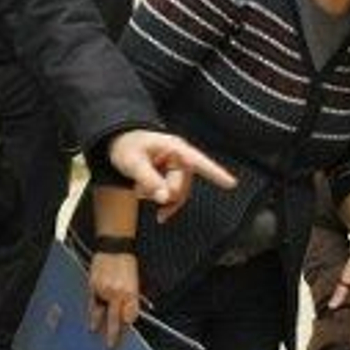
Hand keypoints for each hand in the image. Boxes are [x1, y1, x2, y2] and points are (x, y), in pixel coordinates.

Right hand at [88, 252, 139, 348]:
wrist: (114, 247)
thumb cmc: (126, 263)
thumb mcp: (134, 281)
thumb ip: (132, 298)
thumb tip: (128, 314)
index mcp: (130, 292)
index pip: (129, 316)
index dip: (127, 326)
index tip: (125, 334)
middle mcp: (117, 293)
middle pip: (114, 319)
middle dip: (113, 333)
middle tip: (111, 346)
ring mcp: (103, 290)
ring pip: (100, 312)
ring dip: (98, 324)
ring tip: (95, 332)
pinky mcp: (92, 286)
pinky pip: (91, 303)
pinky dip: (91, 311)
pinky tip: (90, 319)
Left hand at [107, 130, 236, 222]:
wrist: (118, 143)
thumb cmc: (126, 146)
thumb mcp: (133, 162)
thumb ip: (149, 180)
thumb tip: (164, 198)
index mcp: (174, 149)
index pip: (199, 162)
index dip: (216, 173)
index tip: (231, 184)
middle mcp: (179, 159)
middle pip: (184, 185)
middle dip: (166, 193)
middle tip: (143, 192)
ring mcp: (176, 169)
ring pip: (179, 193)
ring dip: (163, 199)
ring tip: (141, 193)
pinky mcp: (171, 177)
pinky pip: (174, 195)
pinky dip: (164, 203)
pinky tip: (152, 206)